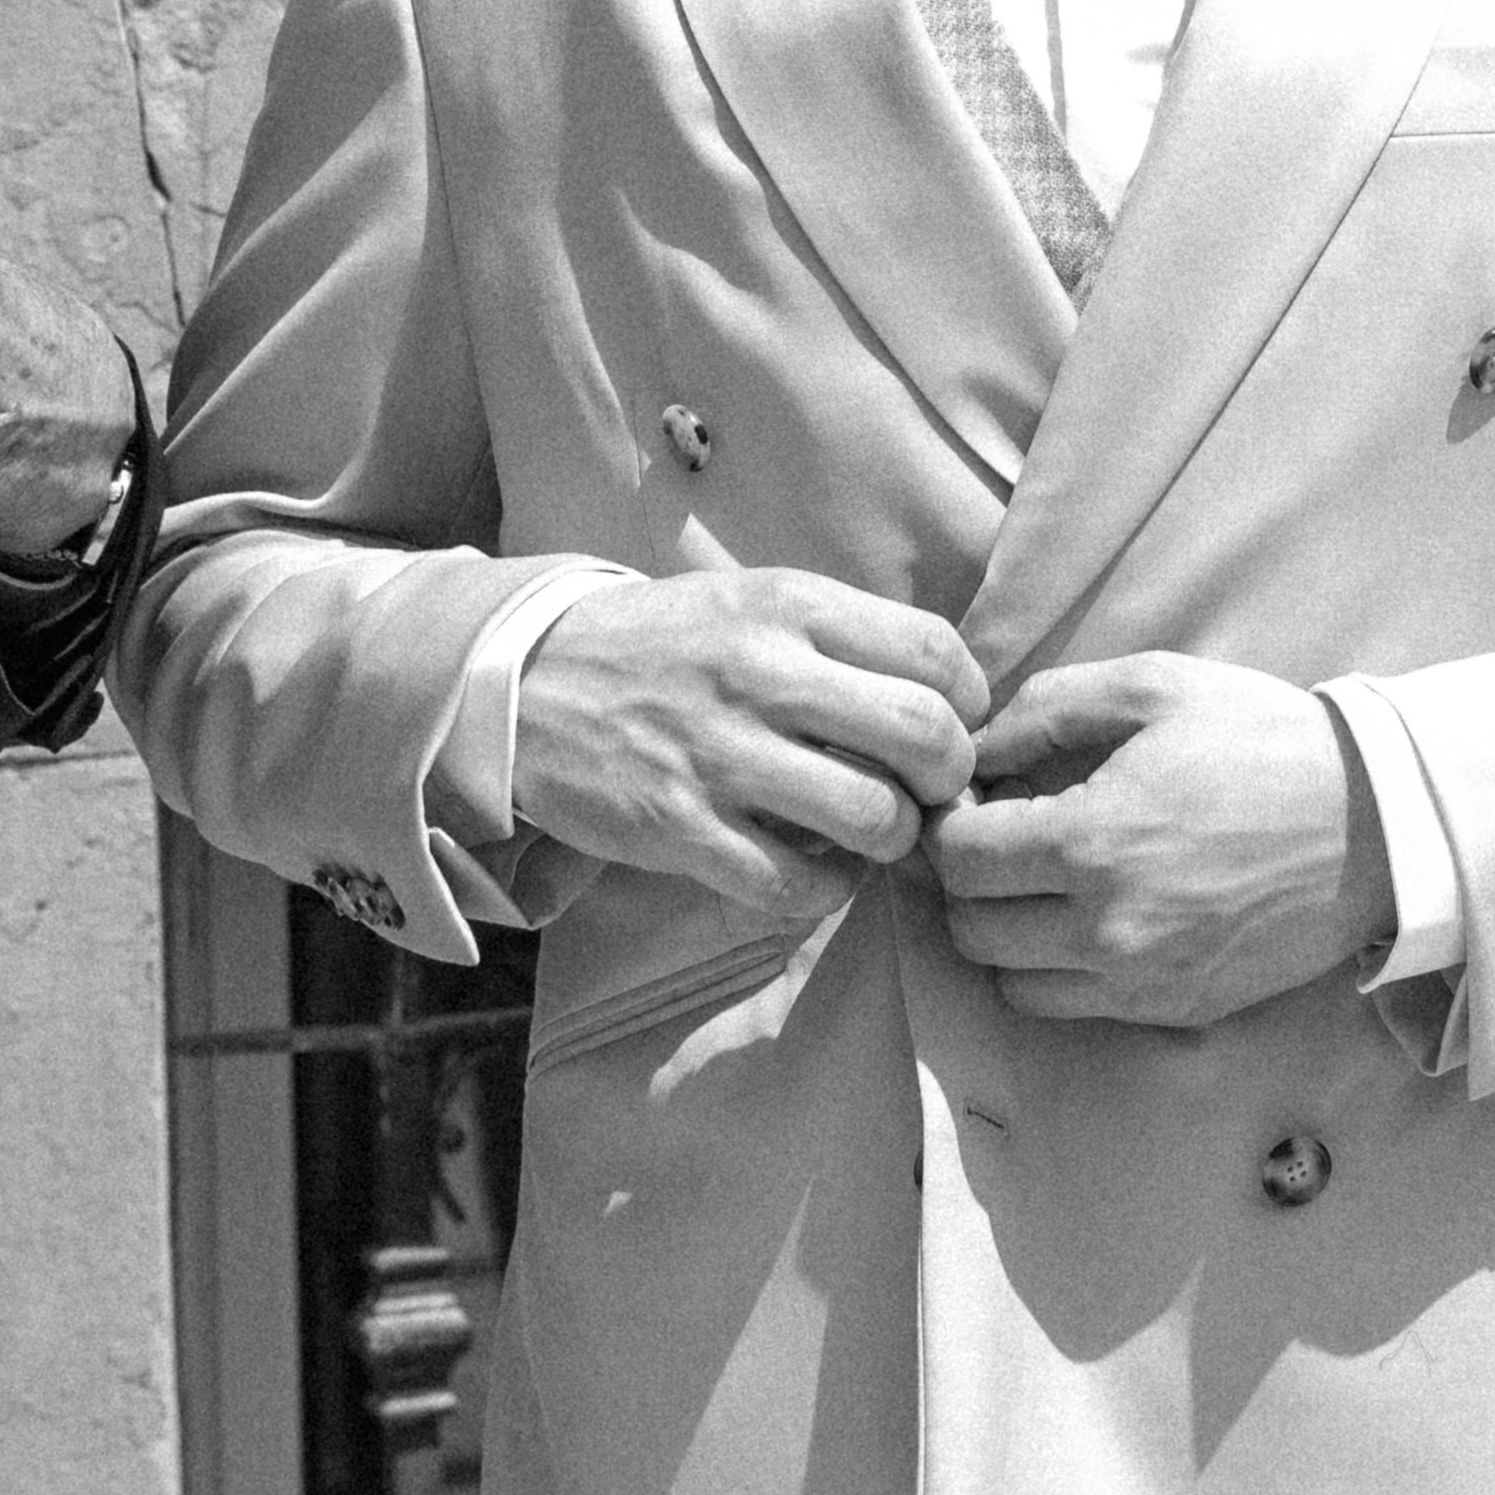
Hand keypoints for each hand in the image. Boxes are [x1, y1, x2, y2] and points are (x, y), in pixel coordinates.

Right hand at [510, 569, 988, 917]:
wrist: (527, 681)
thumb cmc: (666, 645)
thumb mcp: (752, 602)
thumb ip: (842, 637)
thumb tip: (945, 697)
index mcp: (789, 607)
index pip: (935, 652)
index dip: (967, 703)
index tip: (951, 727)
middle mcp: (763, 674)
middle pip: (923, 734)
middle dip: (950, 778)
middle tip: (928, 792)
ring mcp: (720, 755)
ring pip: (871, 817)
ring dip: (891, 840)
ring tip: (870, 835)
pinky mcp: (681, 828)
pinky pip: (795, 885)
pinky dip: (825, 891)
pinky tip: (815, 871)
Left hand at [930, 656, 1381, 1029]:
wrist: (1378, 824)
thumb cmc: (1264, 740)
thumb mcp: (1155, 686)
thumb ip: (1046, 709)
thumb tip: (976, 751)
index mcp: (1091, 840)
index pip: (958, 858)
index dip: (950, 823)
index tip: (976, 800)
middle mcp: (1104, 926)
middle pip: (970, 930)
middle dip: (967, 883)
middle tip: (998, 842)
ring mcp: (1141, 980)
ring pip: (1010, 983)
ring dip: (1005, 935)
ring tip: (1038, 886)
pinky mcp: (1175, 1010)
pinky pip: (1073, 1008)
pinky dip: (1057, 971)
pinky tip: (1087, 919)